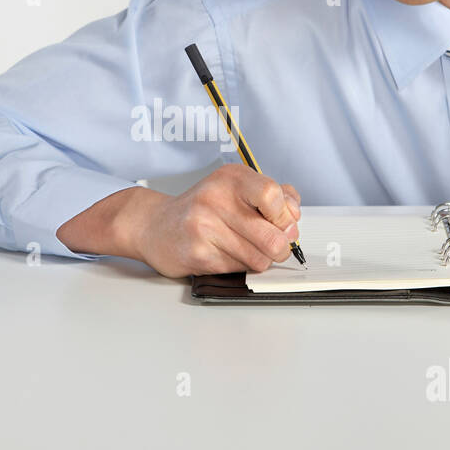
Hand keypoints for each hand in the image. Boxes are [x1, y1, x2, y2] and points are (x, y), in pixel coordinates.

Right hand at [128, 164, 301, 278]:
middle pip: (273, 238)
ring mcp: (204, 228)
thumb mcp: (237, 189)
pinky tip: (225, 254)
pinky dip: (239, 267)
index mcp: (231, 178)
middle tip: (272, 244)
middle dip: (280, 248)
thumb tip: (295, 215)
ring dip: (259, 260)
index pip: (273, 195)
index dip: (286, 216)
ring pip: (260, 260)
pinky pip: (239, 270)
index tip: (281, 222)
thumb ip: (274, 196)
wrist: (154, 225)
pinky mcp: (198, 255)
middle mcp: (215, 199)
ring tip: (244, 249)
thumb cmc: (202, 208)